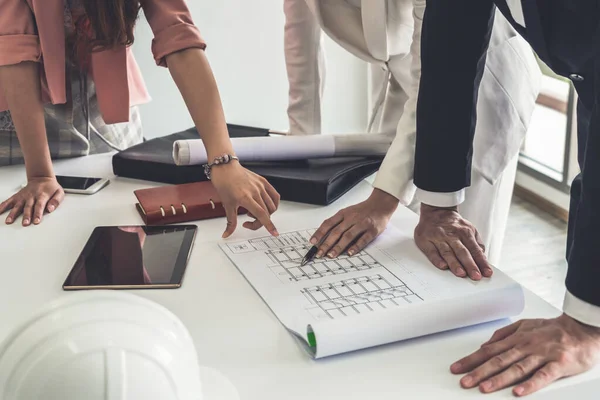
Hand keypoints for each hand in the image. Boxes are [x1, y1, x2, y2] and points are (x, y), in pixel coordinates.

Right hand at [0, 177, 63, 225]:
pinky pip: (9, 201)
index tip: (36, 221)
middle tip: (25, 223)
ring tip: (9, 221)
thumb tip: (51, 209)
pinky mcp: (17, 196)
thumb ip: (56, 201)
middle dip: (26, 216)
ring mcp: (23, 196)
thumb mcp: (59, 192)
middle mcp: (31, 196)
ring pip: (17, 205)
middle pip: (28, 207)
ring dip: (13, 213)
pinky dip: (3, 206)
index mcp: (42, 195)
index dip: (38, 214)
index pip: (39, 206)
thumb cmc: (50, 187)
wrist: (41, 178)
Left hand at [210, 162, 279, 237]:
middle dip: (260, 221)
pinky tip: (265, 205)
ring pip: (271, 205)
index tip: (274, 233)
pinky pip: (274, 195)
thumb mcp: (226, 205)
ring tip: (254, 211)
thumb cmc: (224, 183)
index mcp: (245, 197)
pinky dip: (273, 203)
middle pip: (266, 212)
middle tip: (249, 221)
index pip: (261, 214)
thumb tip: (227, 234)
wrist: (225, 167)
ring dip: (265, 213)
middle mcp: (255, 191)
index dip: (268, 225)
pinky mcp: (263, 181)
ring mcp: (261, 186)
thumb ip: (230, 222)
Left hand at [309, 188, 397, 257]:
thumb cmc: (363, 210)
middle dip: (326, 244)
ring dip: (338, 247)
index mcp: (344, 213)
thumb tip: (324, 236)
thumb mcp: (348, 212)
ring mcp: (362, 224)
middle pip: (336, 232)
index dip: (319, 233)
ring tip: (331, 255)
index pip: (328, 223)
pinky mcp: (372, 230)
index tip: (312, 242)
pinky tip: (349, 253)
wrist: (381, 204)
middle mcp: (352, 218)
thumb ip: (338, 222)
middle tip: (319, 253)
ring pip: (348, 236)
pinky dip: (355, 246)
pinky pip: (362, 239)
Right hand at [414, 203, 490, 279]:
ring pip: (447, 252)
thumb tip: (483, 258)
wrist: (435, 212)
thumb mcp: (469, 229)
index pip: (475, 250)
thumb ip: (476, 244)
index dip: (481, 262)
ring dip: (454, 264)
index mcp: (465, 232)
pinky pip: (432, 251)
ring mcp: (438, 238)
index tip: (486, 273)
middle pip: (462, 252)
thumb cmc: (453, 224)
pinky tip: (442, 266)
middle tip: (476, 276)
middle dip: (470, 265)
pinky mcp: (426, 240)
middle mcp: (452, 235)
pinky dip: (437, 259)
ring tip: (461, 273)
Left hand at [451, 314, 599, 395]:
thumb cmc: (552, 330)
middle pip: (498, 361)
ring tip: (484, 388)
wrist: (581, 329)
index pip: (488, 351)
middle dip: (478, 372)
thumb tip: (485, 344)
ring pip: (517, 368)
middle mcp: (525, 346)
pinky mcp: (558, 364)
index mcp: (516, 339)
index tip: (456, 368)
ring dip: (499, 379)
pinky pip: (543, 376)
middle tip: (464, 381)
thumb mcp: (525, 325)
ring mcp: (541, 355)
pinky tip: (518, 392)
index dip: (471, 360)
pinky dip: (530, 384)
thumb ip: (504, 334)